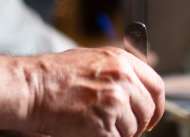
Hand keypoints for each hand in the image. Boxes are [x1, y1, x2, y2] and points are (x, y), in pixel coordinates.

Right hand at [22, 46, 163, 136]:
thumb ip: (118, 71)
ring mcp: (115, 102)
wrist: (32, 88)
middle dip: (139, 123)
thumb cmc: (55, 75)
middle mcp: (123, 79)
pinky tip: (90, 130)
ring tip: (97, 124)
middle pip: (148, 110)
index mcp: (122, 60)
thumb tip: (136, 89)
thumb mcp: (92, 59)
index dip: (156, 105)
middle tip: (123, 127)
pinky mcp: (104, 124)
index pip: (156, 86)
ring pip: (133, 129)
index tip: (151, 117)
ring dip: (119, 132)